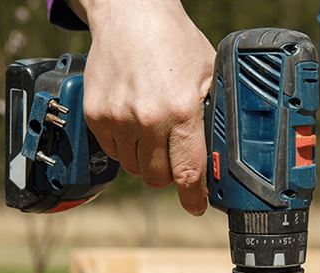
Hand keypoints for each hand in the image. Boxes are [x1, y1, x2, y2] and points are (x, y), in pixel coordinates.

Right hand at [77, 0, 214, 214]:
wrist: (130, 15)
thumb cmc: (173, 42)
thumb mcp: (209, 76)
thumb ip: (215, 117)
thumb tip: (223, 157)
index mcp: (180, 111)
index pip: (188, 172)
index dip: (194, 198)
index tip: (197, 207)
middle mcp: (146, 119)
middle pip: (158, 178)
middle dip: (170, 174)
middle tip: (175, 154)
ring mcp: (117, 119)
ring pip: (134, 168)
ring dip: (147, 161)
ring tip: (155, 132)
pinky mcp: (96, 116)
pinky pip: (113, 153)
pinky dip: (126, 147)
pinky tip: (135, 122)